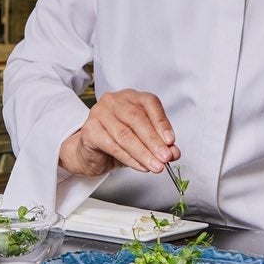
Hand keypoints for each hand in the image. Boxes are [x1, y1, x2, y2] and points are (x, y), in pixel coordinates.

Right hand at [58, 88, 179, 175]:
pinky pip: (113, 146)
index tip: (171, 141)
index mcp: (131, 97)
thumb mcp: (143, 141)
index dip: (162, 123)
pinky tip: (140, 166)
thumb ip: (160, 144)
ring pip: (125, 135)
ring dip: (143, 153)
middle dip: (153, 141)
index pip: (149, 103)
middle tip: (165, 157)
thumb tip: (174, 153)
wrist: (92, 154)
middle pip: (137, 119)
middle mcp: (114, 101)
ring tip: (155, 166)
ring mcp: (99, 113)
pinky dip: (129, 158)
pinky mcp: (90, 130)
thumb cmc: (119, 142)